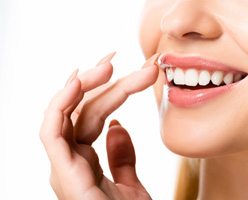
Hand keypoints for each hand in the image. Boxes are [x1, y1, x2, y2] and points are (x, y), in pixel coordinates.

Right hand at [40, 53, 158, 199]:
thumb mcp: (131, 185)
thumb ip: (122, 157)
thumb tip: (119, 126)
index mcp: (84, 160)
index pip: (92, 115)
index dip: (107, 90)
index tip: (125, 69)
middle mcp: (70, 160)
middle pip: (82, 111)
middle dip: (100, 81)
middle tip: (117, 57)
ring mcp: (63, 166)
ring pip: (66, 114)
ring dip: (82, 84)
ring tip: (107, 64)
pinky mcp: (60, 173)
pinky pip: (52, 132)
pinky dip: (60, 104)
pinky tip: (77, 81)